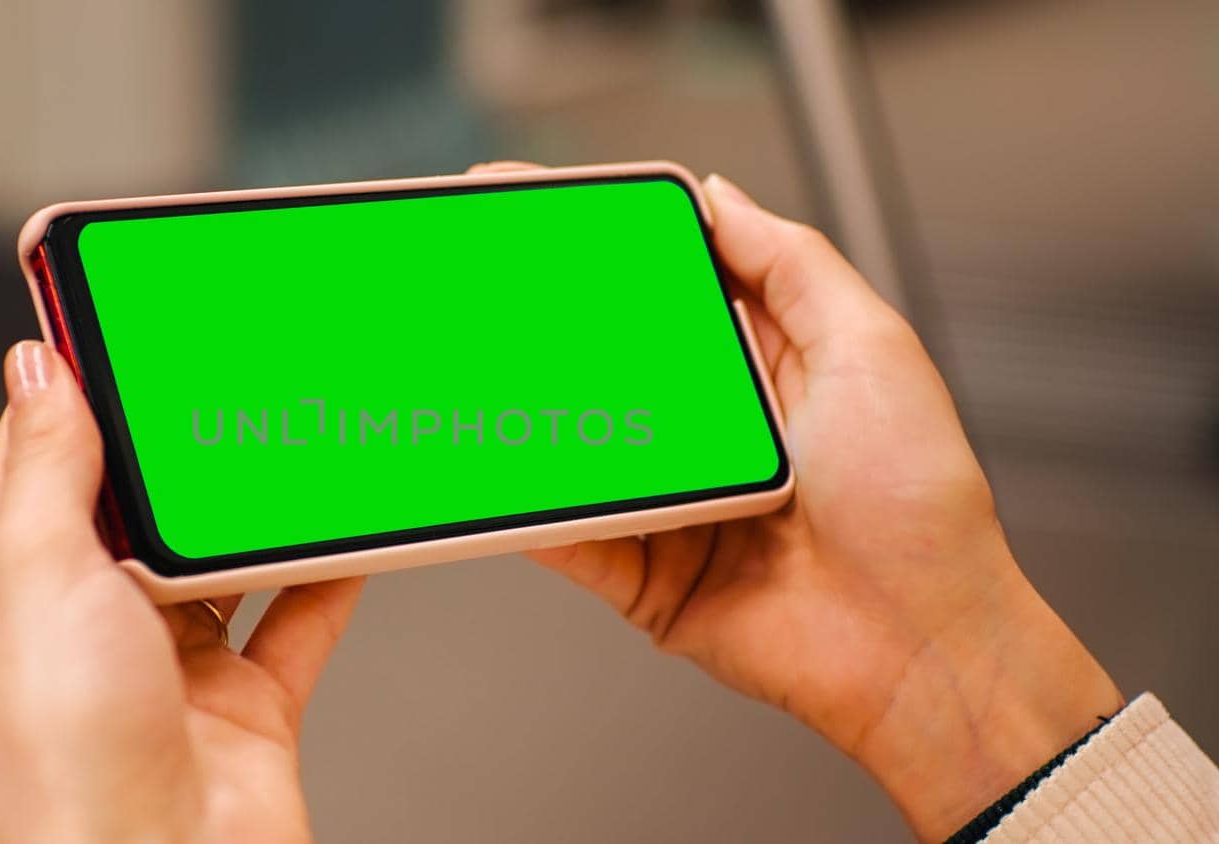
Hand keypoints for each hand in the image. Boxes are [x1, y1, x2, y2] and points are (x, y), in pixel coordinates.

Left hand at [0, 341, 362, 842]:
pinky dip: (331, 574)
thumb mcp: (38, 574)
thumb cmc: (64, 759)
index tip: (125, 314)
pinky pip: (299, 614)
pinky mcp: (247, 697)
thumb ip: (49, 467)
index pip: (45, 449)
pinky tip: (351, 529)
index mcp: (18, 576)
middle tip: (234, 369)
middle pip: (149, 497)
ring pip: (229, 552)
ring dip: (264, 505)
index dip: (82, 381)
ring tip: (299, 438)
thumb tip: (37, 368)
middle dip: (189, 440)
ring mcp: (174, 657)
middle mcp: (93, 614)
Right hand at [530, 175, 1121, 839]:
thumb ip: (792, 264)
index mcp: (765, 368)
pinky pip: (570, 535)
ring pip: (578, 448)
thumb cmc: (920, 506)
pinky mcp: (645, 574)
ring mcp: (673, 504)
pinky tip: (495, 473)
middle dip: (544, 327)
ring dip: (528, 414)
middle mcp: (714, 433)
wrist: (920, 646)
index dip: (609, 250)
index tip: (547, 211)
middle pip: (608, 365)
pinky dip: (528, 511)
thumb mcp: (871, 347)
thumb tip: (719, 197)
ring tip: (472, 371)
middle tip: (481, 284)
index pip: (668, 291)